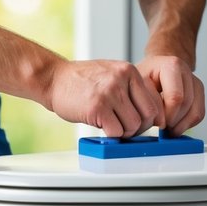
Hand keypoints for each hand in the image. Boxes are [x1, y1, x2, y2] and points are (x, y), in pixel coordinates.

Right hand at [46, 59, 162, 137]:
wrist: (53, 79)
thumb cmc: (81, 80)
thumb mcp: (111, 74)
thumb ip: (130, 89)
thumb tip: (149, 114)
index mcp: (129, 71)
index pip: (153, 102)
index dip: (148, 119)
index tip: (140, 124)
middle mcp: (122, 80)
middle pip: (146, 116)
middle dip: (138, 128)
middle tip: (126, 129)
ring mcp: (110, 93)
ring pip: (132, 126)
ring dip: (123, 132)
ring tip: (111, 126)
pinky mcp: (97, 108)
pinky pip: (115, 132)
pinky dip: (110, 135)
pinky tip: (101, 127)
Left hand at [135, 54, 204, 136]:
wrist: (153, 68)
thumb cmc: (144, 77)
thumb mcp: (139, 85)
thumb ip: (149, 102)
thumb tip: (161, 123)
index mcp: (171, 66)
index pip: (175, 97)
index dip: (165, 115)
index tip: (155, 122)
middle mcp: (186, 71)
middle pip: (186, 104)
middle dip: (172, 120)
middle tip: (160, 126)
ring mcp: (195, 81)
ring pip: (195, 112)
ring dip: (181, 125)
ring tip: (167, 127)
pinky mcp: (199, 91)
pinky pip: (199, 114)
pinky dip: (187, 124)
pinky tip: (175, 125)